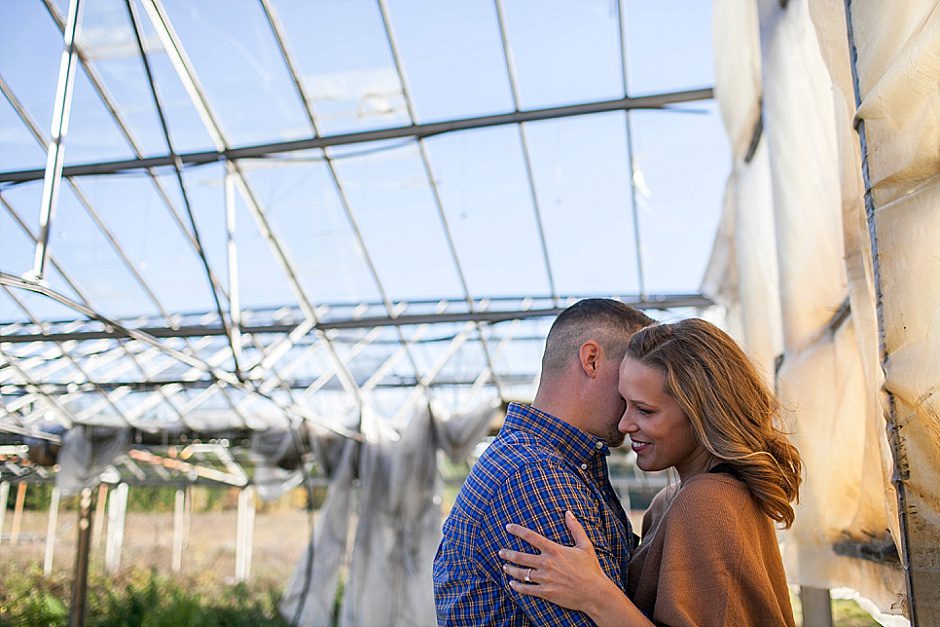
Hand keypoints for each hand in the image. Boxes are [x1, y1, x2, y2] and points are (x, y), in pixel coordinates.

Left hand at [499, 510, 615, 613]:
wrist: (595, 593)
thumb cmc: (591, 569)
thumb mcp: (585, 545)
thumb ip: (575, 528)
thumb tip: (569, 513)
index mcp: (554, 550)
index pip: (531, 537)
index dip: (517, 530)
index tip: (508, 527)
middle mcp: (547, 563)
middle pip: (520, 556)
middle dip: (508, 553)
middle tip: (500, 551)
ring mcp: (545, 579)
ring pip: (521, 573)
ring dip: (510, 569)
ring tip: (504, 566)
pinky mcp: (546, 592)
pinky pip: (527, 589)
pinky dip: (517, 587)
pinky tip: (512, 584)